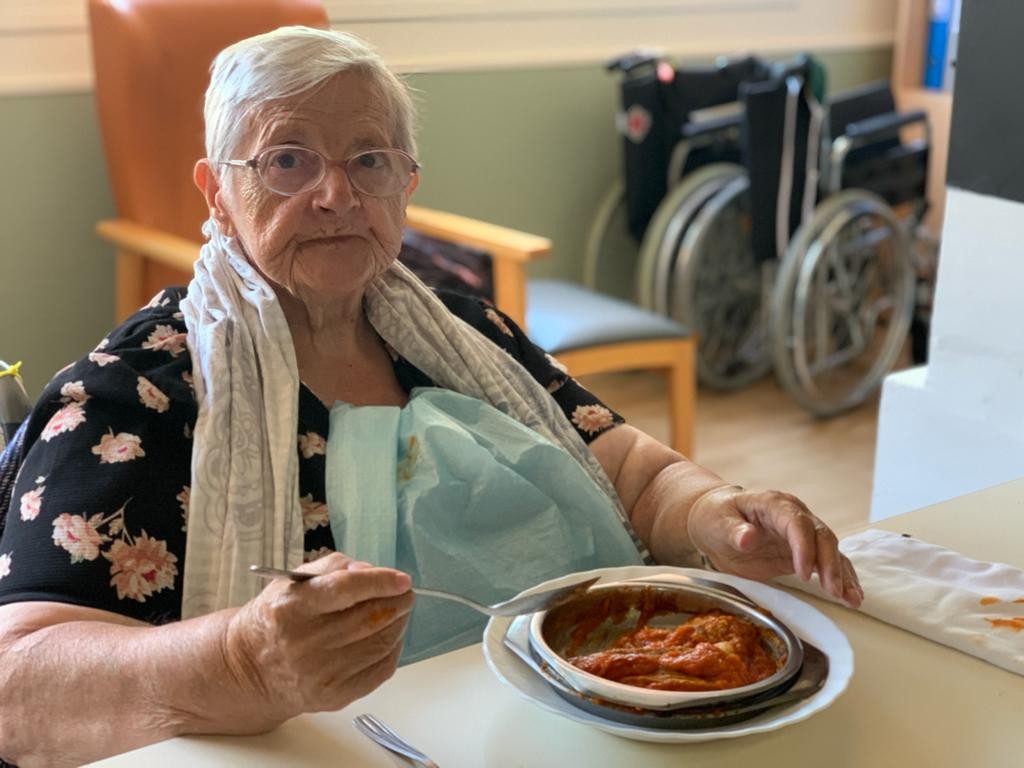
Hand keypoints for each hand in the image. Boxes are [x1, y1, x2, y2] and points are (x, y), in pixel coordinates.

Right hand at [222, 552, 413, 728]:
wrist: (251, 668)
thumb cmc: (278, 617)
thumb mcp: (293, 581)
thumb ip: (334, 567)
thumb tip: (371, 571)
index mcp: (290, 608)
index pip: (344, 590)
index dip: (380, 582)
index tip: (402, 580)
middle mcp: (302, 643)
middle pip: (368, 618)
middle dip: (397, 602)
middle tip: (405, 593)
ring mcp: (318, 673)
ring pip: (380, 643)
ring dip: (398, 623)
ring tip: (398, 611)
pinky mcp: (333, 695)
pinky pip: (380, 669)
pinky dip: (393, 649)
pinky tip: (388, 636)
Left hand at [685, 486, 862, 607]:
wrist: (715, 521)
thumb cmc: (715, 517)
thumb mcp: (717, 522)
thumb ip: (733, 530)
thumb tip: (748, 537)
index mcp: (774, 504)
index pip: (796, 522)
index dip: (804, 546)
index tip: (804, 571)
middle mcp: (794, 516)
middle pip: (821, 536)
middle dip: (829, 564)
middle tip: (833, 590)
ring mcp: (802, 535)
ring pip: (831, 551)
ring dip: (842, 575)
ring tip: (852, 599)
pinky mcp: (803, 553)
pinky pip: (827, 564)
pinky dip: (841, 580)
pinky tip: (852, 598)